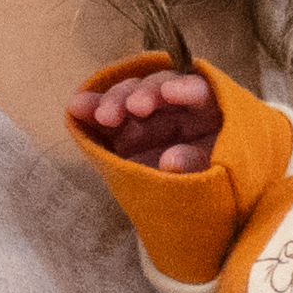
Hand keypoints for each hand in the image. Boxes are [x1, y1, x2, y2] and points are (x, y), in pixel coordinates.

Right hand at [74, 65, 223, 172]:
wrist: (192, 206)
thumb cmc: (214, 184)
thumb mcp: (215, 176)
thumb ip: (195, 165)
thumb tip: (170, 160)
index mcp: (207, 111)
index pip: (199, 90)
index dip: (185, 87)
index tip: (169, 93)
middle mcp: (176, 106)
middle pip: (158, 86)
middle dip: (143, 92)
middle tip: (132, 107)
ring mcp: (146, 117)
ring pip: (128, 95)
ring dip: (114, 100)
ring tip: (102, 115)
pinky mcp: (122, 130)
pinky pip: (105, 114)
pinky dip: (91, 109)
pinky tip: (77, 107)